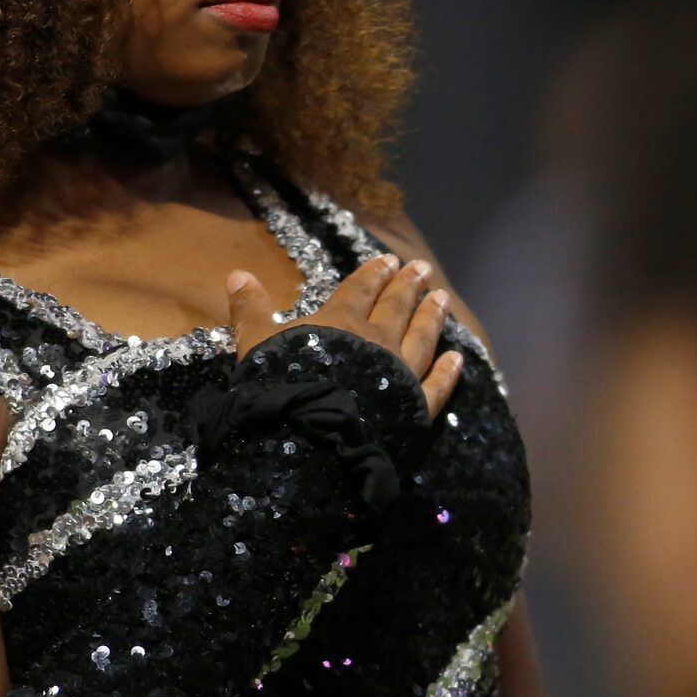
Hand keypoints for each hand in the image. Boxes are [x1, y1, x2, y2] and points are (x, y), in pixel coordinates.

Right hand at [223, 253, 463, 418]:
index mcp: (342, 323)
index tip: (389, 259)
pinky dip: (448, 371)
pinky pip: (436, 385)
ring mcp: (401, 374)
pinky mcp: (415, 408)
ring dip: (432, 317)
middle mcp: (378, 341)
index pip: (360, 290)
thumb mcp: (255, 343)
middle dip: (408, 286)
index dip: (373, 273)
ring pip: (422, 338)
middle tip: (421, 269)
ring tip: (443, 298)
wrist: (311, 437)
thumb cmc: (281, 386)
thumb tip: (238, 273)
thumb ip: (250, 309)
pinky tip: (457, 358)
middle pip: (397, 307)